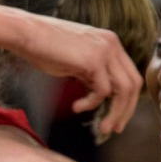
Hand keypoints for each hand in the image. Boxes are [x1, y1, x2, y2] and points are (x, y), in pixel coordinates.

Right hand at [19, 12, 143, 136]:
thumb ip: (92, 72)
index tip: (117, 117)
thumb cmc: (43, 48)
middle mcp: (111, 44)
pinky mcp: (93, 60)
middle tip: (115, 128)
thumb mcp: (76, 60)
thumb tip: (101, 94)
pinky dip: (91, 104)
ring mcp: (104, 51)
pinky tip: (76, 107)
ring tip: (102, 128)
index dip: (127, 99)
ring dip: (115, 113)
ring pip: (123, 90)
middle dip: (126, 110)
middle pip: (133, 83)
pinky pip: (102, 91)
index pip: (130, 74)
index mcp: (110, 42)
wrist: (26, 33)